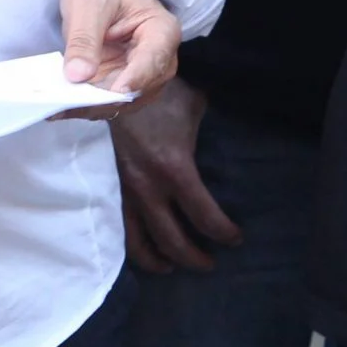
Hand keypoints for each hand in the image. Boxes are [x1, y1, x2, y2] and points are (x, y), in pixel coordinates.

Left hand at [57, 0, 181, 104]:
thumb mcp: (89, 3)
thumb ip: (84, 38)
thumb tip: (78, 75)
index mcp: (163, 31)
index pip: (153, 60)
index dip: (135, 78)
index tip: (115, 92)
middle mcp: (159, 61)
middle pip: (137, 90)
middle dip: (104, 100)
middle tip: (69, 105)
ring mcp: (141, 78)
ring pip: (119, 103)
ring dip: (90, 107)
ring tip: (57, 107)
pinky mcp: (120, 87)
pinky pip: (104, 102)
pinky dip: (83, 105)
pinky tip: (58, 105)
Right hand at [111, 77, 243, 273]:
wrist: (112, 80)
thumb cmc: (160, 90)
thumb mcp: (197, 106)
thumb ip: (214, 133)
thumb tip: (238, 141)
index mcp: (174, 168)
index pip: (205, 217)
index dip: (224, 233)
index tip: (236, 238)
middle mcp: (148, 187)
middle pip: (173, 242)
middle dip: (195, 259)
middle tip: (210, 264)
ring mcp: (124, 189)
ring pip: (139, 244)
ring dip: (159, 261)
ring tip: (173, 266)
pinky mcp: (108, 185)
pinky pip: (119, 226)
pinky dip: (133, 245)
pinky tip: (144, 248)